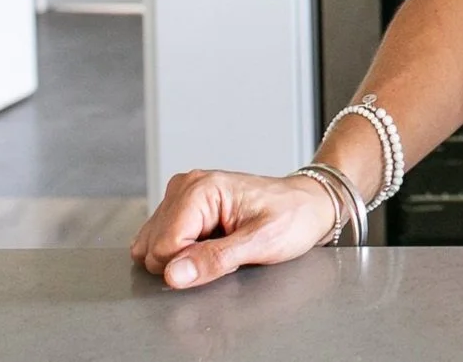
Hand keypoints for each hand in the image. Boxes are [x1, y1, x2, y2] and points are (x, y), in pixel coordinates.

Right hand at [130, 169, 339, 289]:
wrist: (309, 205)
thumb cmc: (293, 216)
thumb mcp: (262, 242)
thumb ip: (215, 260)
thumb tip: (173, 274)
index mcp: (200, 189)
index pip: (163, 246)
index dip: (191, 263)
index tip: (225, 255)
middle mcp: (185, 187)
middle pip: (153, 247)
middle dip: (186, 260)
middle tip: (226, 249)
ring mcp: (181, 196)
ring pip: (153, 247)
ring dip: (185, 256)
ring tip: (221, 244)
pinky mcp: (183, 208)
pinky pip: (163, 242)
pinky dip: (184, 251)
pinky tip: (212, 242)